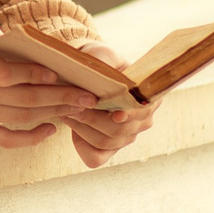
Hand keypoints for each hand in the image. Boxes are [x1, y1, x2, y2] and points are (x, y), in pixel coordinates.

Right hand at [0, 13, 96, 145]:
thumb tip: (13, 38)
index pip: (5, 73)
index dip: (34, 74)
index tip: (60, 72)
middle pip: (21, 98)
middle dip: (58, 97)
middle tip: (88, 96)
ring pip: (18, 118)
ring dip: (51, 114)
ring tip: (78, 109)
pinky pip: (3, 140)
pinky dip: (28, 138)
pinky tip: (49, 129)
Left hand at [60, 42, 156, 167]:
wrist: (87, 75)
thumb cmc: (98, 64)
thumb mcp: (103, 55)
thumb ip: (105, 60)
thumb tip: (102, 68)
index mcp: (149, 99)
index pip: (142, 112)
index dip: (130, 115)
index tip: (116, 114)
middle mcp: (143, 121)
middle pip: (120, 130)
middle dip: (92, 118)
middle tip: (70, 105)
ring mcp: (127, 138)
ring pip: (105, 142)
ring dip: (81, 128)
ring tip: (65, 111)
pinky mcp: (108, 150)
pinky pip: (95, 157)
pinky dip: (80, 144)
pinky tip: (72, 126)